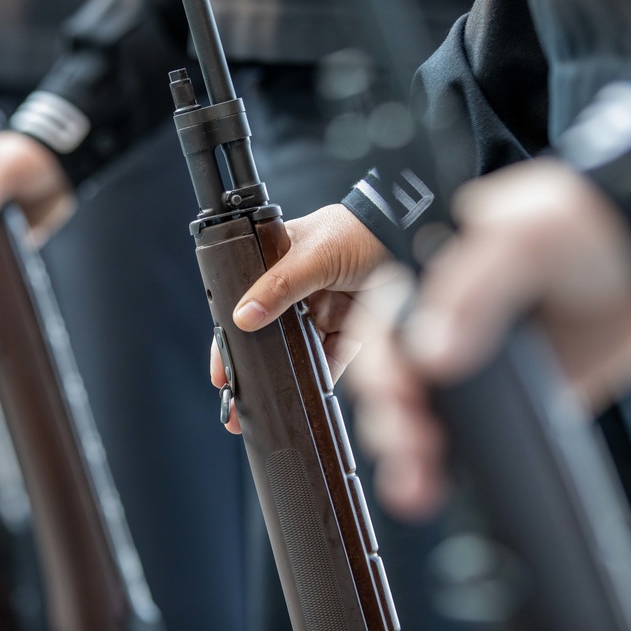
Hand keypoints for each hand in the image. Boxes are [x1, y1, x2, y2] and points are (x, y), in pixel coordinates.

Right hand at [209, 203, 390, 432]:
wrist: (411, 234)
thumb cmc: (360, 229)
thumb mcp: (314, 254)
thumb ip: (279, 285)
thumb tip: (243, 317)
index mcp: (278, 260)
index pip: (245, 300)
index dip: (231, 336)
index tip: (220, 370)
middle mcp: (298, 287)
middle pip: (269, 332)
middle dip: (254, 365)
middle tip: (238, 398)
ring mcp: (324, 308)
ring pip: (299, 349)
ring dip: (286, 374)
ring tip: (270, 402)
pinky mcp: (352, 326)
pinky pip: (333, 357)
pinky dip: (322, 375)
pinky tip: (308, 393)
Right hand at [347, 159, 630, 520]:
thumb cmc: (582, 228)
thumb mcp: (527, 233)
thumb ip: (476, 283)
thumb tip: (431, 348)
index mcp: (424, 282)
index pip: (378, 328)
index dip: (381, 365)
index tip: (401, 394)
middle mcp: (433, 328)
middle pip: (385, 382)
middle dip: (388, 419)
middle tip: (413, 443)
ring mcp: (460, 373)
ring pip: (408, 419)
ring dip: (402, 455)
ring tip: (416, 483)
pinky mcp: (491, 408)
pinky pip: (452, 444)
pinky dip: (435, 472)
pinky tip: (432, 488)